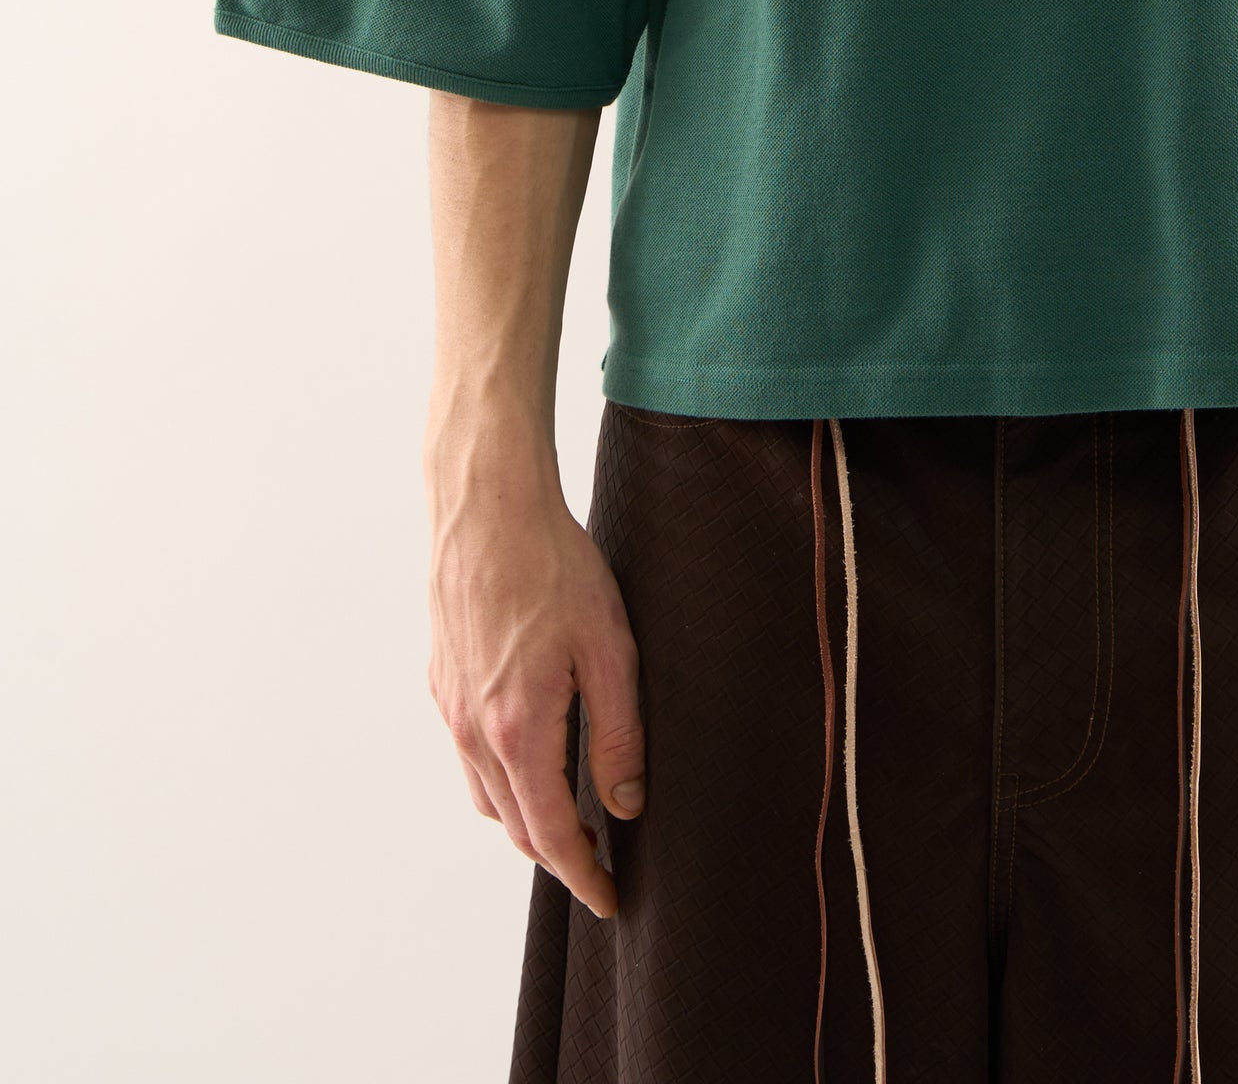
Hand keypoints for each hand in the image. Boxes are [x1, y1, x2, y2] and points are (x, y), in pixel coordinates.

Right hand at [426, 444, 644, 918]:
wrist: (488, 507)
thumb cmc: (554, 568)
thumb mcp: (610, 650)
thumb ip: (619, 735)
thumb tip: (626, 805)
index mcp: (518, 731)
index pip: (551, 833)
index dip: (583, 874)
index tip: (609, 898)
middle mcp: (473, 731)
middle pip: (515, 824)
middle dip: (557, 853)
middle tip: (600, 862)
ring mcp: (450, 707)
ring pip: (487, 793)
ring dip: (527, 816)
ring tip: (571, 812)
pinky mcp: (443, 681)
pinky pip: (469, 754)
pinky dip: (501, 775)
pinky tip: (531, 752)